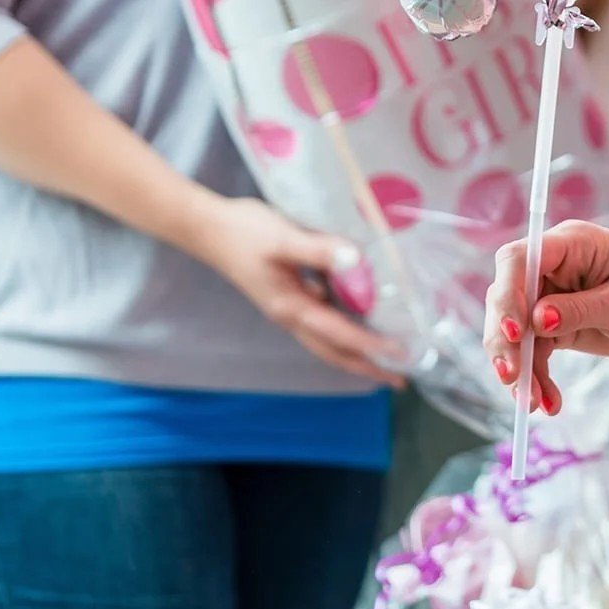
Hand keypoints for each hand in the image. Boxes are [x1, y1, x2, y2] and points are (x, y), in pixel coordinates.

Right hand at [192, 198, 404, 385]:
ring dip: (356, 351)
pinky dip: (344, 327)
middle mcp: (291, 316)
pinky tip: (361, 317)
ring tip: (385, 359)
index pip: (339, 335)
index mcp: (292, 308)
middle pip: (333, 351)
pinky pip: (323, 319)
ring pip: (328, 339)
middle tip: (398, 380)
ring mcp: (288, 307)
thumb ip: (318, 250)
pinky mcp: (288, 295)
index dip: (371, 346)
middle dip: (366, 366)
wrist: (208, 228)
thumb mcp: (283, 240)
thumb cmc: (245, 233)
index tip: (400, 356)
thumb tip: (354, 261)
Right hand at [483, 221, 608, 414]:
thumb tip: (537, 321)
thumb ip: (581, 310)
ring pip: (515, 331)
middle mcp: (552, 268)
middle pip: (507, 298)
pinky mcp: (556, 323)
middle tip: (513, 378)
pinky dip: (536, 377)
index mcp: (570, 245)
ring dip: (519, 368)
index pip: (518, 260)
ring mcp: (551, 295)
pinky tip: (548, 403)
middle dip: (505, 341)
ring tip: (532, 403)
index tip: (516, 333)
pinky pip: (535, 350)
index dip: (509, 295)